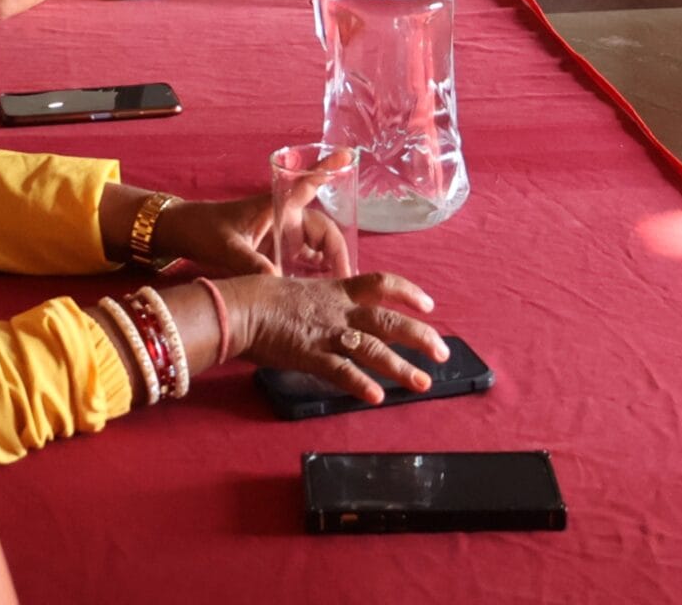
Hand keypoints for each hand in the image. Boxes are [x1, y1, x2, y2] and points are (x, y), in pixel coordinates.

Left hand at [151, 168, 352, 278]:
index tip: (347, 154)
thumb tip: (275, 280)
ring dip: (329, 262)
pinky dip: (314, 270)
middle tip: (347, 276)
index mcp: (274, 205)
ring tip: (340, 285)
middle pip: (322, 229)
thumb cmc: (203, 231)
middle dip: (336, 250)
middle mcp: (283, 217)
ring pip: (315, 246)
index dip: (327, 169)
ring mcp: (281, 234)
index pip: (307, 183)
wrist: (182, 236)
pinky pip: (303, 258)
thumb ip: (249, 262)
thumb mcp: (226, 247)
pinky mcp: (275, 249)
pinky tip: (321, 288)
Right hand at [227, 272, 445, 403]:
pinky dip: (360, 384)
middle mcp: (339, 311)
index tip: (429, 304)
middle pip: (389, 321)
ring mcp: (327, 334)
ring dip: (401, 368)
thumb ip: (320, 303)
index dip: (409, 292)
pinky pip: (341, 371)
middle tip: (442, 353)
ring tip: (423, 383)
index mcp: (337, 291)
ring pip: (373, 349)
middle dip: (419, 337)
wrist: (239, 306)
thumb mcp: (298, 291)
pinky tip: (376, 397)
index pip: (382, 284)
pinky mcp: (311, 355)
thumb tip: (330, 313)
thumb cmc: (261, 297)